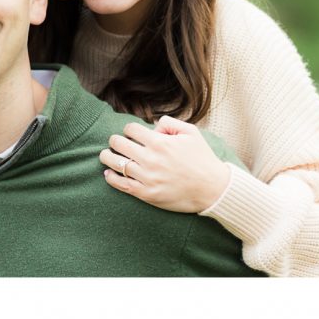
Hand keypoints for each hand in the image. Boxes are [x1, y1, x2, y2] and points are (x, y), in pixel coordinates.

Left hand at [99, 114, 231, 212]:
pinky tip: (108, 173)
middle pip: (120, 144)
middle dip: (115, 140)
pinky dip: (111, 178)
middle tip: (115, 142)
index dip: (129, 129)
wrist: (213, 189)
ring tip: (105, 155)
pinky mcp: (147, 195)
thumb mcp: (191, 132)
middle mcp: (150, 159)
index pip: (131, 129)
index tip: (130, 133)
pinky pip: (123, 185)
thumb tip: (152, 126)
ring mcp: (148, 178)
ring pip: (117, 164)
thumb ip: (170, 123)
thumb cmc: (202, 158)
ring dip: (108, 157)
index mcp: (160, 142)